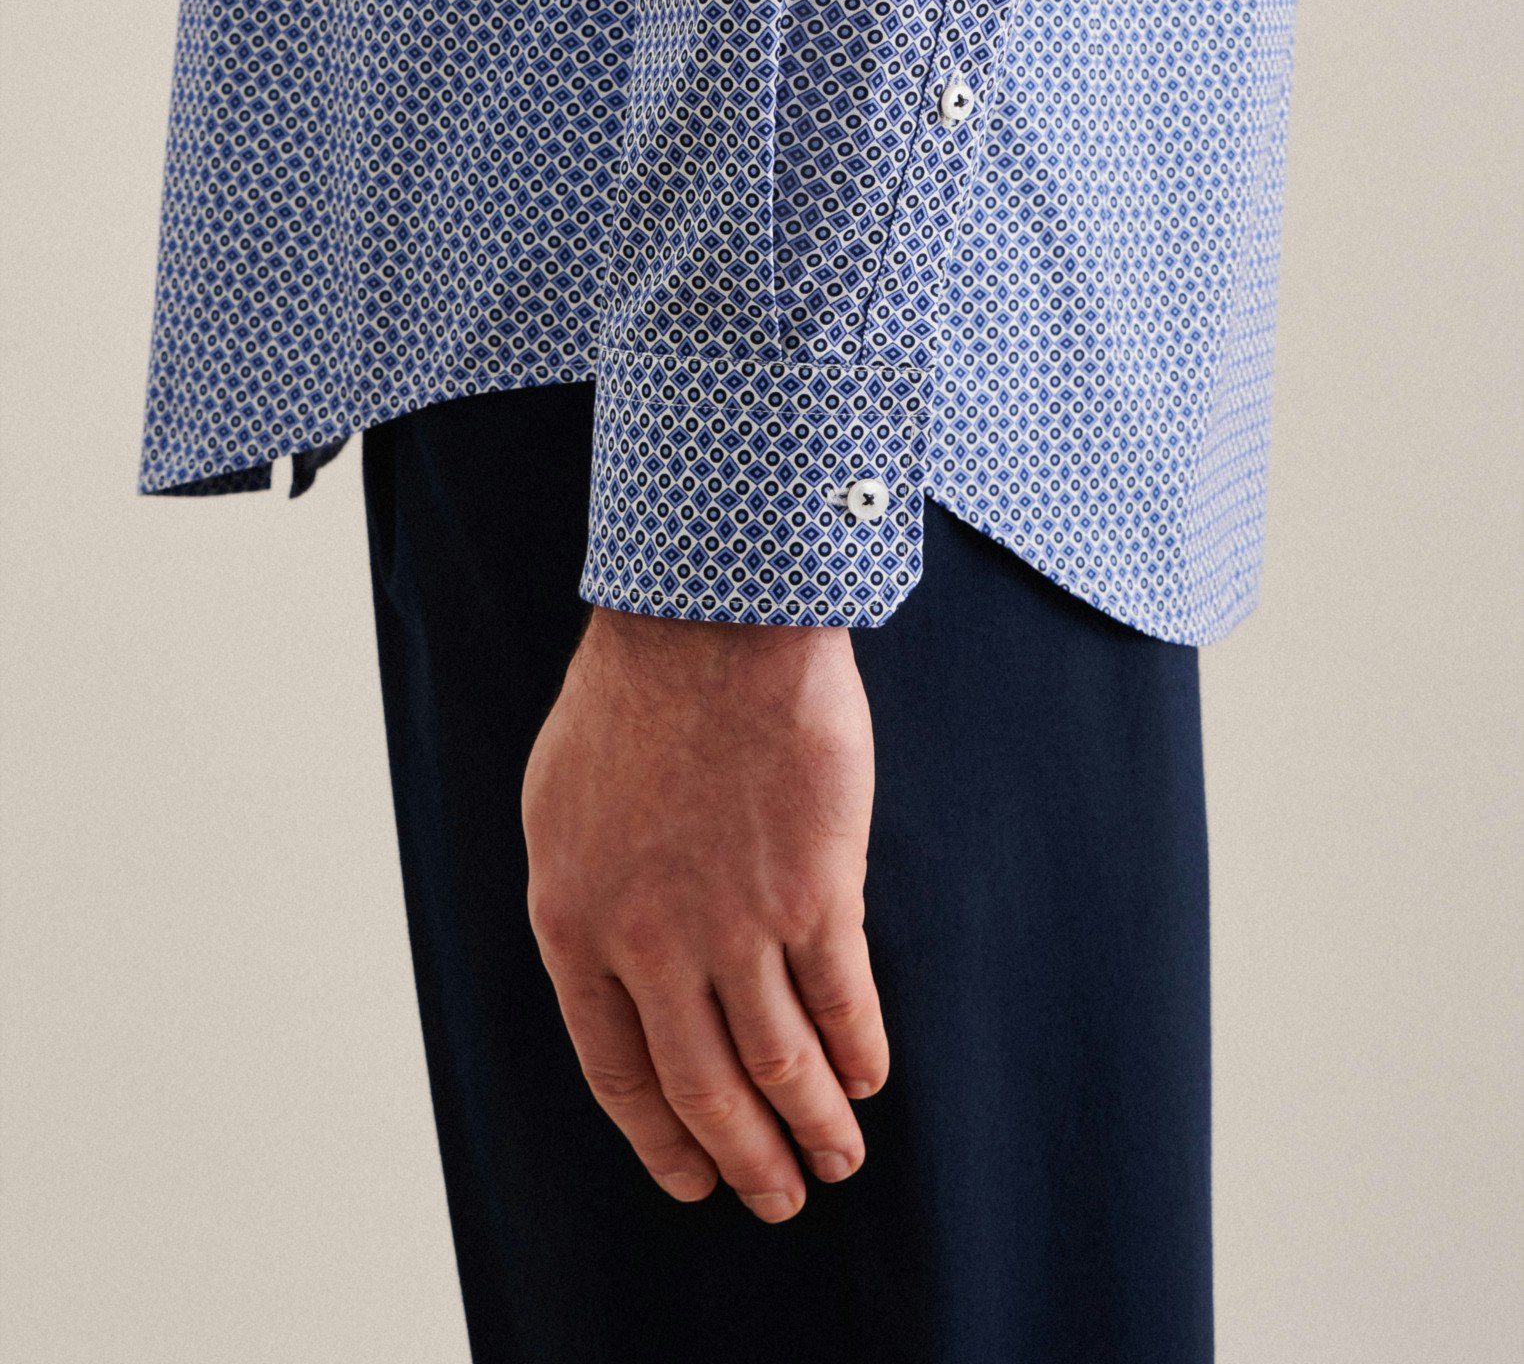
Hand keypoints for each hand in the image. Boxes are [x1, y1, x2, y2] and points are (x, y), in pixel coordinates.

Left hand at [521, 606, 887, 1221]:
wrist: (707, 624)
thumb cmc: (630, 696)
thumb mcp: (560, 807)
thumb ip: (586, 899)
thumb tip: (613, 971)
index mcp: (574, 925)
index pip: (617, 1071)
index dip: (661, 1137)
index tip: (693, 1176)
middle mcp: (649, 944)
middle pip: (703, 1086)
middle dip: (745, 1156)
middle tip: (778, 1197)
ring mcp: (734, 922)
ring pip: (779, 1061)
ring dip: (813, 1123)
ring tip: (840, 1159)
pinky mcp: (814, 891)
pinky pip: (842, 1001)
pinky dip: (859, 1050)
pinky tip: (870, 1077)